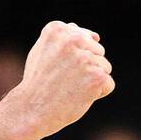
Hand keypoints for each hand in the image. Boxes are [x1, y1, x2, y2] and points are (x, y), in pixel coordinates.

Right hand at [7, 21, 113, 139]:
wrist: (31, 110)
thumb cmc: (37, 82)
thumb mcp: (42, 51)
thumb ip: (65, 39)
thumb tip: (95, 36)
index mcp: (58, 29)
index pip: (84, 38)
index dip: (73, 57)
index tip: (56, 68)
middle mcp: (72, 39)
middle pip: (97, 51)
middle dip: (86, 67)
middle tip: (63, 80)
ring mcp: (85, 58)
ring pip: (104, 67)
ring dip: (91, 80)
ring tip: (69, 88)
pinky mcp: (97, 76)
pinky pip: (108, 84)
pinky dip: (97, 94)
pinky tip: (78, 97)